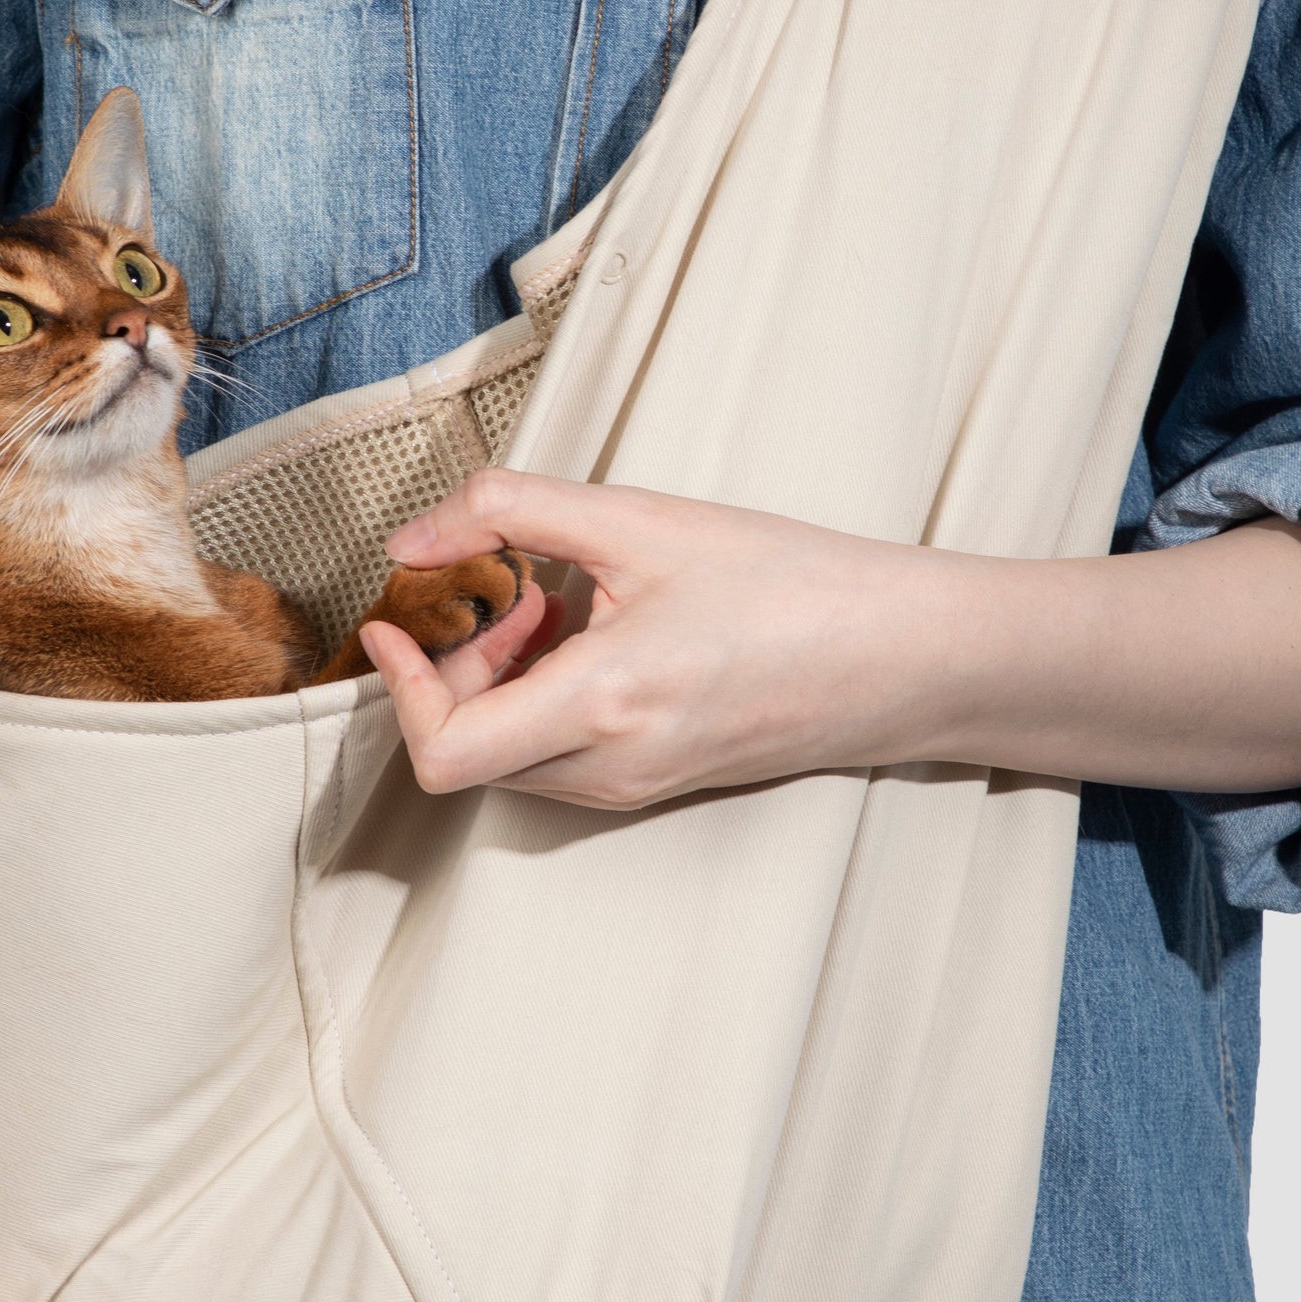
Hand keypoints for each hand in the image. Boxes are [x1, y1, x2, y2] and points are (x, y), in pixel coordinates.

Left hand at [361, 469, 1300, 806]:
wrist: (906, 657)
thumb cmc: (793, 585)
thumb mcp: (641, 520)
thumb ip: (508, 512)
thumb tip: (413, 536)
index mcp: (603, 706)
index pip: (444, 753)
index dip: (401, 690)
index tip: (394, 624)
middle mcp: (610, 769)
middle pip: (468, 751)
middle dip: (457, 670)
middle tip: (506, 592)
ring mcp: (634, 788)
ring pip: (513, 756)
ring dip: (503, 683)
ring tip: (558, 603)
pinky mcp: (657, 785)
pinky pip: (562, 758)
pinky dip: (545, 699)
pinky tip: (597, 634)